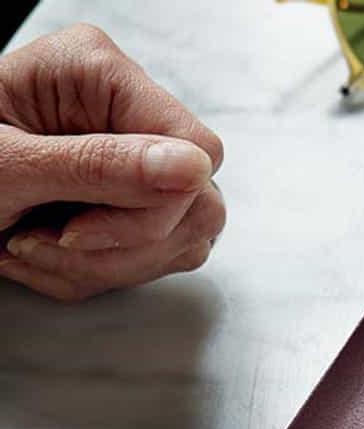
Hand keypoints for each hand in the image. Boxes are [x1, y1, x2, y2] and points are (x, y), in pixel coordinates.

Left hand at [0, 24, 224, 299]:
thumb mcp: (9, 167)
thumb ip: (100, 166)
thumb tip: (192, 168)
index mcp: (101, 75)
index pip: (197, 150)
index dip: (155, 204)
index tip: (79, 226)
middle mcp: (132, 115)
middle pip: (198, 203)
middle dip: (124, 243)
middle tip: (49, 237)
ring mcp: (143, 163)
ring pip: (183, 240)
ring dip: (108, 264)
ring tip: (34, 246)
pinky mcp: (141, 204)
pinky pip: (159, 258)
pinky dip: (103, 272)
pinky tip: (52, 252)